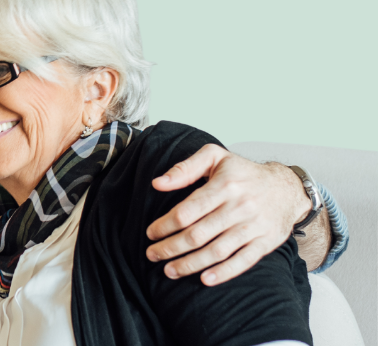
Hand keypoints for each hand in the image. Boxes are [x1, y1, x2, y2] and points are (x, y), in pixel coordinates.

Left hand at [146, 144, 308, 285]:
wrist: (287, 188)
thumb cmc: (244, 173)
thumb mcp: (215, 158)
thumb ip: (184, 168)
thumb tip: (157, 183)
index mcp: (224, 185)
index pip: (188, 211)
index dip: (165, 225)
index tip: (151, 233)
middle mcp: (240, 207)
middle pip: (198, 234)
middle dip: (171, 247)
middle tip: (152, 255)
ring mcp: (254, 226)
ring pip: (217, 251)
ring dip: (190, 264)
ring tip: (169, 271)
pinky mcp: (266, 242)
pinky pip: (244, 261)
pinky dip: (224, 273)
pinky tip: (205, 279)